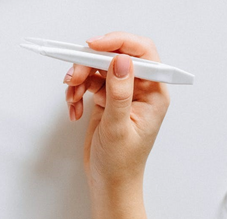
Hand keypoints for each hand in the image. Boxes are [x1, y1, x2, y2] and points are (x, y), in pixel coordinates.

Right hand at [64, 32, 170, 218]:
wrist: (109, 183)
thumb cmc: (121, 163)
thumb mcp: (118, 128)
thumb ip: (120, 93)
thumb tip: (121, 61)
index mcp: (154, 92)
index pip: (142, 53)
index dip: (118, 42)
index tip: (94, 45)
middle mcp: (140, 88)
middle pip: (115, 57)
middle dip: (90, 64)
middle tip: (74, 76)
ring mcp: (122, 92)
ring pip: (98, 67)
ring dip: (80, 78)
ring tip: (72, 98)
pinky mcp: (107, 98)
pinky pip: (89, 82)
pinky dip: (76, 91)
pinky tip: (73, 109)